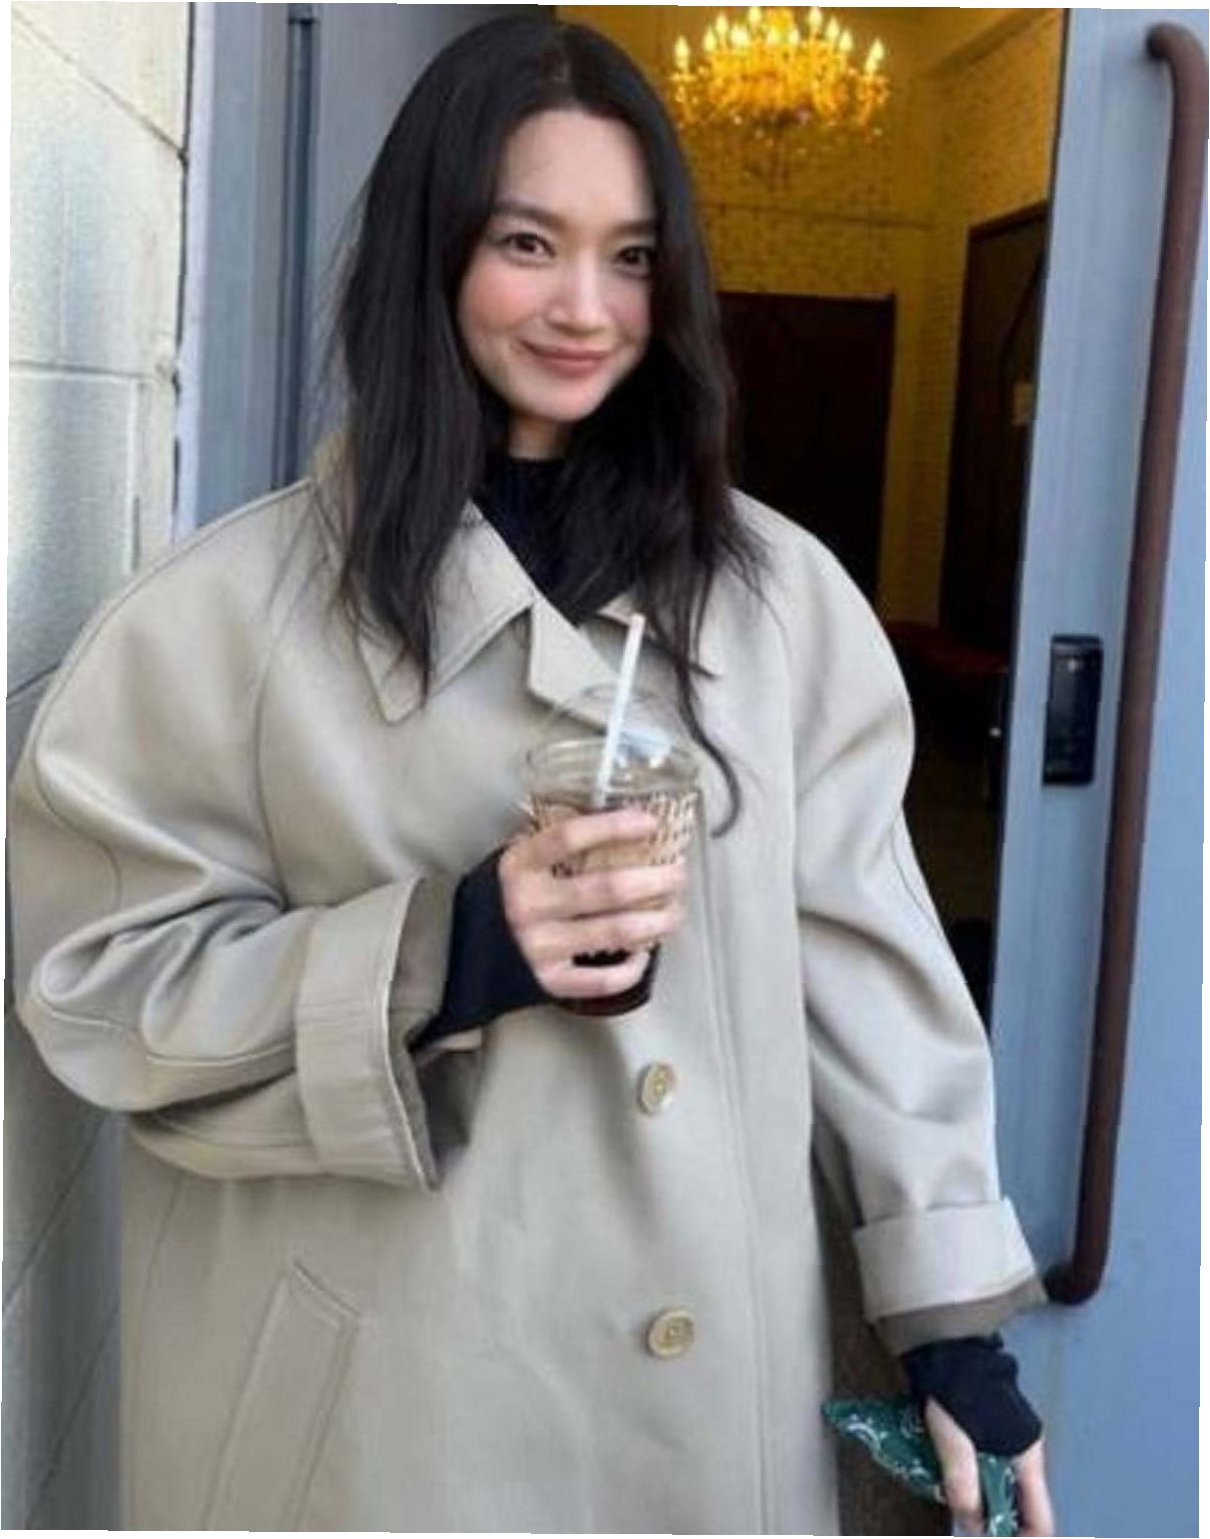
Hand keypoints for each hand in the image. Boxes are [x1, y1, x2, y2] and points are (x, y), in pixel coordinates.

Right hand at [499, 807, 687, 1002]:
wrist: (460, 955)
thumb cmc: (500, 899)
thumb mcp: (515, 862)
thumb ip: (553, 844)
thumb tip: (613, 820)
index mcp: (520, 867)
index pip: (570, 837)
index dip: (614, 826)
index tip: (650, 822)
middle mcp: (529, 905)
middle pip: (607, 889)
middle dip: (655, 880)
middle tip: (677, 875)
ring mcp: (540, 946)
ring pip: (615, 931)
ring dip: (656, 920)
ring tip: (674, 911)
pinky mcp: (550, 982)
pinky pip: (603, 979)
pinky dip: (632, 967)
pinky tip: (644, 953)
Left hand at [925, 1399, 1054, 1536]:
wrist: (948, 1346)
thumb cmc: (957, 1391)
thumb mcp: (954, 1441)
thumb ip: (962, 1483)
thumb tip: (971, 1525)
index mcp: (1027, 1457)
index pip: (1041, 1519)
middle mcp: (1026, 1453)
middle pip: (1021, 1507)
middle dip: (997, 1523)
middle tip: (969, 1528)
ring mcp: (1011, 1441)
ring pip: (1004, 1488)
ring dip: (983, 1501)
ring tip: (958, 1507)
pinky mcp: (994, 1431)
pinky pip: (990, 1469)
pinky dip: (976, 1481)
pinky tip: (954, 1482)